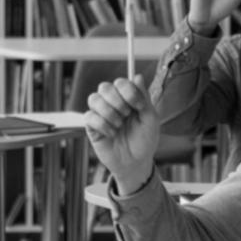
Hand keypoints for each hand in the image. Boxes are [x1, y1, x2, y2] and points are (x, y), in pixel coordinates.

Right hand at [83, 75, 159, 192]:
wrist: (136, 163)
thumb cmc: (144, 141)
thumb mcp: (150, 119)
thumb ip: (144, 98)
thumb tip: (138, 77)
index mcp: (127, 99)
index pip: (121, 82)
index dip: (129, 90)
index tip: (139, 106)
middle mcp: (113, 104)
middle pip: (104, 87)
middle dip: (117, 100)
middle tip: (127, 114)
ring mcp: (101, 114)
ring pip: (94, 99)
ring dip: (109, 112)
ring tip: (119, 125)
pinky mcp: (92, 127)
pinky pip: (89, 116)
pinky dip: (102, 125)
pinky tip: (112, 134)